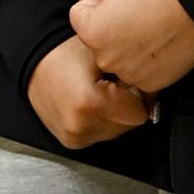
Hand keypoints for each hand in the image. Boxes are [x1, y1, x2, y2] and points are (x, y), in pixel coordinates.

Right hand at [25, 36, 151, 148]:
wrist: (36, 62)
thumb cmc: (68, 52)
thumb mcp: (104, 51)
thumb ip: (132, 69)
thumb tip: (158, 85)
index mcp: (89, 104)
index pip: (140, 113)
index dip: (138, 92)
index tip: (127, 78)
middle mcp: (80, 127)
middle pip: (130, 125)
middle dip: (127, 104)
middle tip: (112, 83)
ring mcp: (74, 138)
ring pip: (119, 131)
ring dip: (117, 113)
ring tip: (101, 91)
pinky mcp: (72, 143)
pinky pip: (103, 134)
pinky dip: (104, 119)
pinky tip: (93, 101)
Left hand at [69, 0, 193, 92]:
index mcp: (91, 32)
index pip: (80, 15)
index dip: (99, 2)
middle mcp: (106, 60)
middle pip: (99, 39)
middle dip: (111, 26)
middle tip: (138, 11)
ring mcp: (130, 74)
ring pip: (119, 57)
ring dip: (128, 45)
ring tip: (152, 26)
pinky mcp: (152, 84)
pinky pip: (139, 71)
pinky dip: (147, 59)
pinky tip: (161, 42)